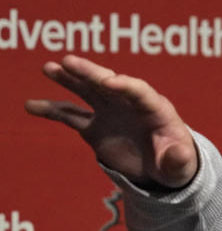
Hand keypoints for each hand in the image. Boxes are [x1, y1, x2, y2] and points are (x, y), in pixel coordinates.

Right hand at [25, 55, 197, 189]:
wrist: (162, 168)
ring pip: (87, 91)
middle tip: (70, 62)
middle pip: (109, 83)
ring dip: (69, 79)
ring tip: (49, 68)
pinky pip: (70, 115)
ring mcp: (110, 113)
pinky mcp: (95, 126)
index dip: (125, 85)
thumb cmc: (176, 162)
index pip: (140, 92)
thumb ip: (179, 160)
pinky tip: (32, 105)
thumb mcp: (181, 164)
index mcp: (156, 109)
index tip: (108, 82)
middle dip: (91, 72)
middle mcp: (130, 105)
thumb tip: (180, 156)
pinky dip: (52, 110)